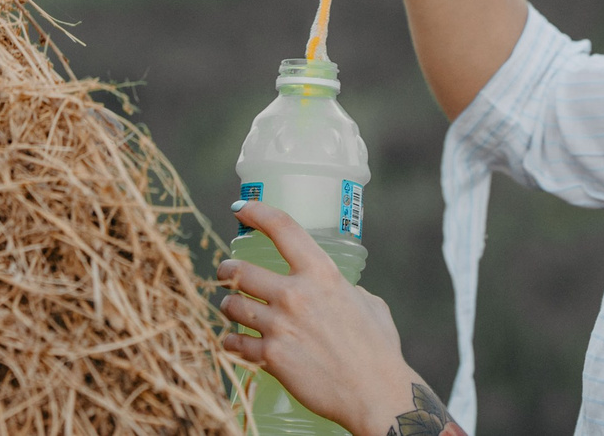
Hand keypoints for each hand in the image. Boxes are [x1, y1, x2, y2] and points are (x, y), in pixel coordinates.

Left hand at [217, 202, 444, 435]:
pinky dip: (232, 342)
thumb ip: (347, 290)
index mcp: (322, 273)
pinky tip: (234, 342)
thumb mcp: (369, 304)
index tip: (241, 208)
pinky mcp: (271, 357)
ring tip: (230, 307)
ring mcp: (280, 326)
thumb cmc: (379, 350)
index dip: (256, 212)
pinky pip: (236, 343)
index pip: (282, 227)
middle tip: (225, 272)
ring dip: (228, 305)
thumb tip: (341, 289)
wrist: (376, 394)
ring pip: (232, 305)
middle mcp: (296, 294)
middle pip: (240, 270)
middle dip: (227, 270)